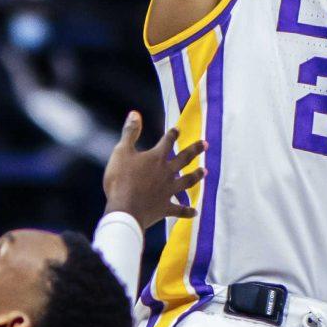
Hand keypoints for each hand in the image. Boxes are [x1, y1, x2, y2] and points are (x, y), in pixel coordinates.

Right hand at [102, 109, 202, 230]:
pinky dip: (187, 211)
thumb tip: (135, 114)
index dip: (172, 135)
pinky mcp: (165, 207)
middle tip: (206, 144)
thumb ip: (130, 132)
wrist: (125, 210)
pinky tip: (195, 212)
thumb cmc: (121, 180)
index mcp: (156, 158)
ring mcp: (167, 191)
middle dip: (195, 150)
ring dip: (196, 176)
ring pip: (186, 182)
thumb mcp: (121, 152)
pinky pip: (179, 209)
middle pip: (183, 159)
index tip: (178, 130)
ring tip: (204, 171)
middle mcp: (166, 173)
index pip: (167, 142)